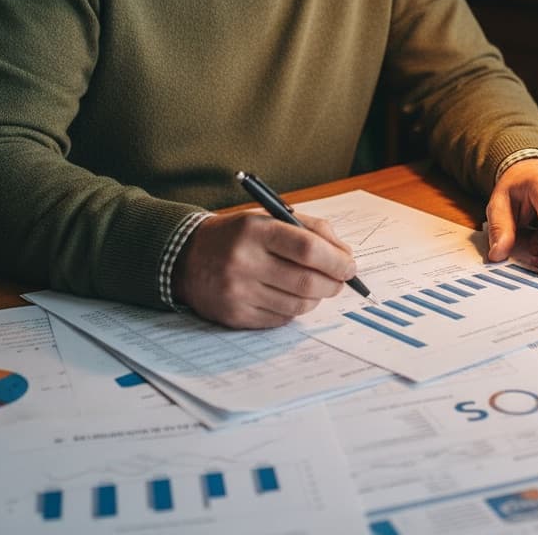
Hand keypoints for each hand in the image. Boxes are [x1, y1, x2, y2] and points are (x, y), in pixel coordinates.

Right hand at [172, 211, 357, 327]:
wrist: (187, 257)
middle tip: (341, 280)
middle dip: (333, 283)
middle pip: (306, 281)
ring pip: (297, 305)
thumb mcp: (270, 218)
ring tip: (316, 286)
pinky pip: (280, 319)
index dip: (336, 260)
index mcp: (255, 230)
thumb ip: (311, 229)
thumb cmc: (239, 235)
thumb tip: (346, 255)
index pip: (307, 248)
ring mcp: (238, 292)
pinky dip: (294, 309)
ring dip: (316, 297)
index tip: (350, 265)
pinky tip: (290, 296)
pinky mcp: (235, 316)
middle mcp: (244, 262)